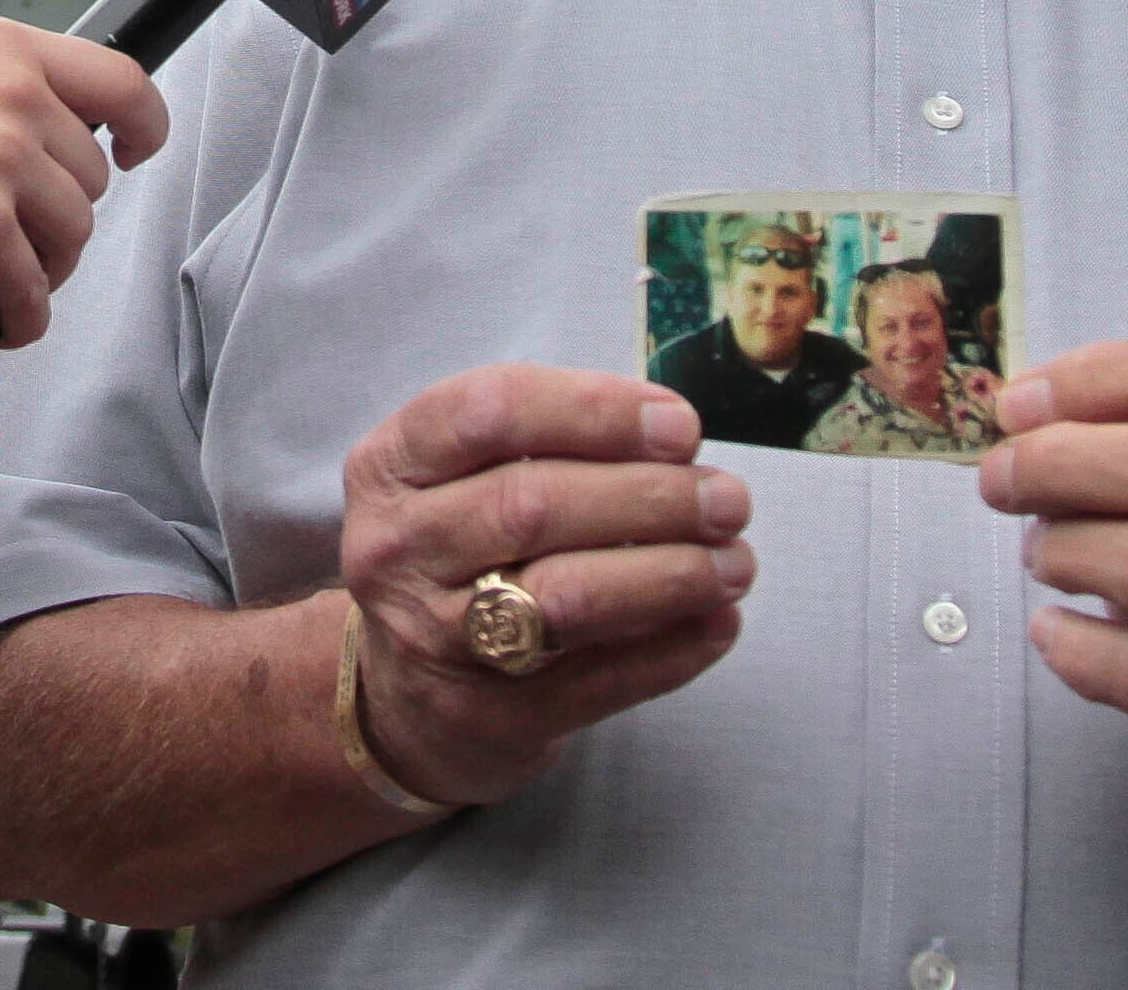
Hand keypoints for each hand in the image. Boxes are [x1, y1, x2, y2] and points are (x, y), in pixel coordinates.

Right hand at [0, 15, 168, 345]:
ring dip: (40, 268)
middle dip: (55, 213)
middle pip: (88, 177)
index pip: (120, 79)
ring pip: (71, 237)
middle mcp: (11, 96)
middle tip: (8, 233)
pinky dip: (19, 317)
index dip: (143, 123)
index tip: (138, 149)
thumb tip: (37, 126)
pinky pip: (31, 292)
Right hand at [340, 366, 753, 807]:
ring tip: (735, 562)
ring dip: (669, 573)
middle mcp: (398, 549)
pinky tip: (718, 623)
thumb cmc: (463, 553)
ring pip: (565, 594)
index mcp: (392, 466)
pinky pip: (596, 681)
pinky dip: (672, 650)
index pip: (490, 410)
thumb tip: (677, 441)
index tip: (681, 426)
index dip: (596, 410)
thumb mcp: (467, 476)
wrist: (404, 698)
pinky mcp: (485, 717)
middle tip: (729, 500)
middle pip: (534, 503)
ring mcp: (433, 639)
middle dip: (652, 497)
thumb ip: (556, 443)